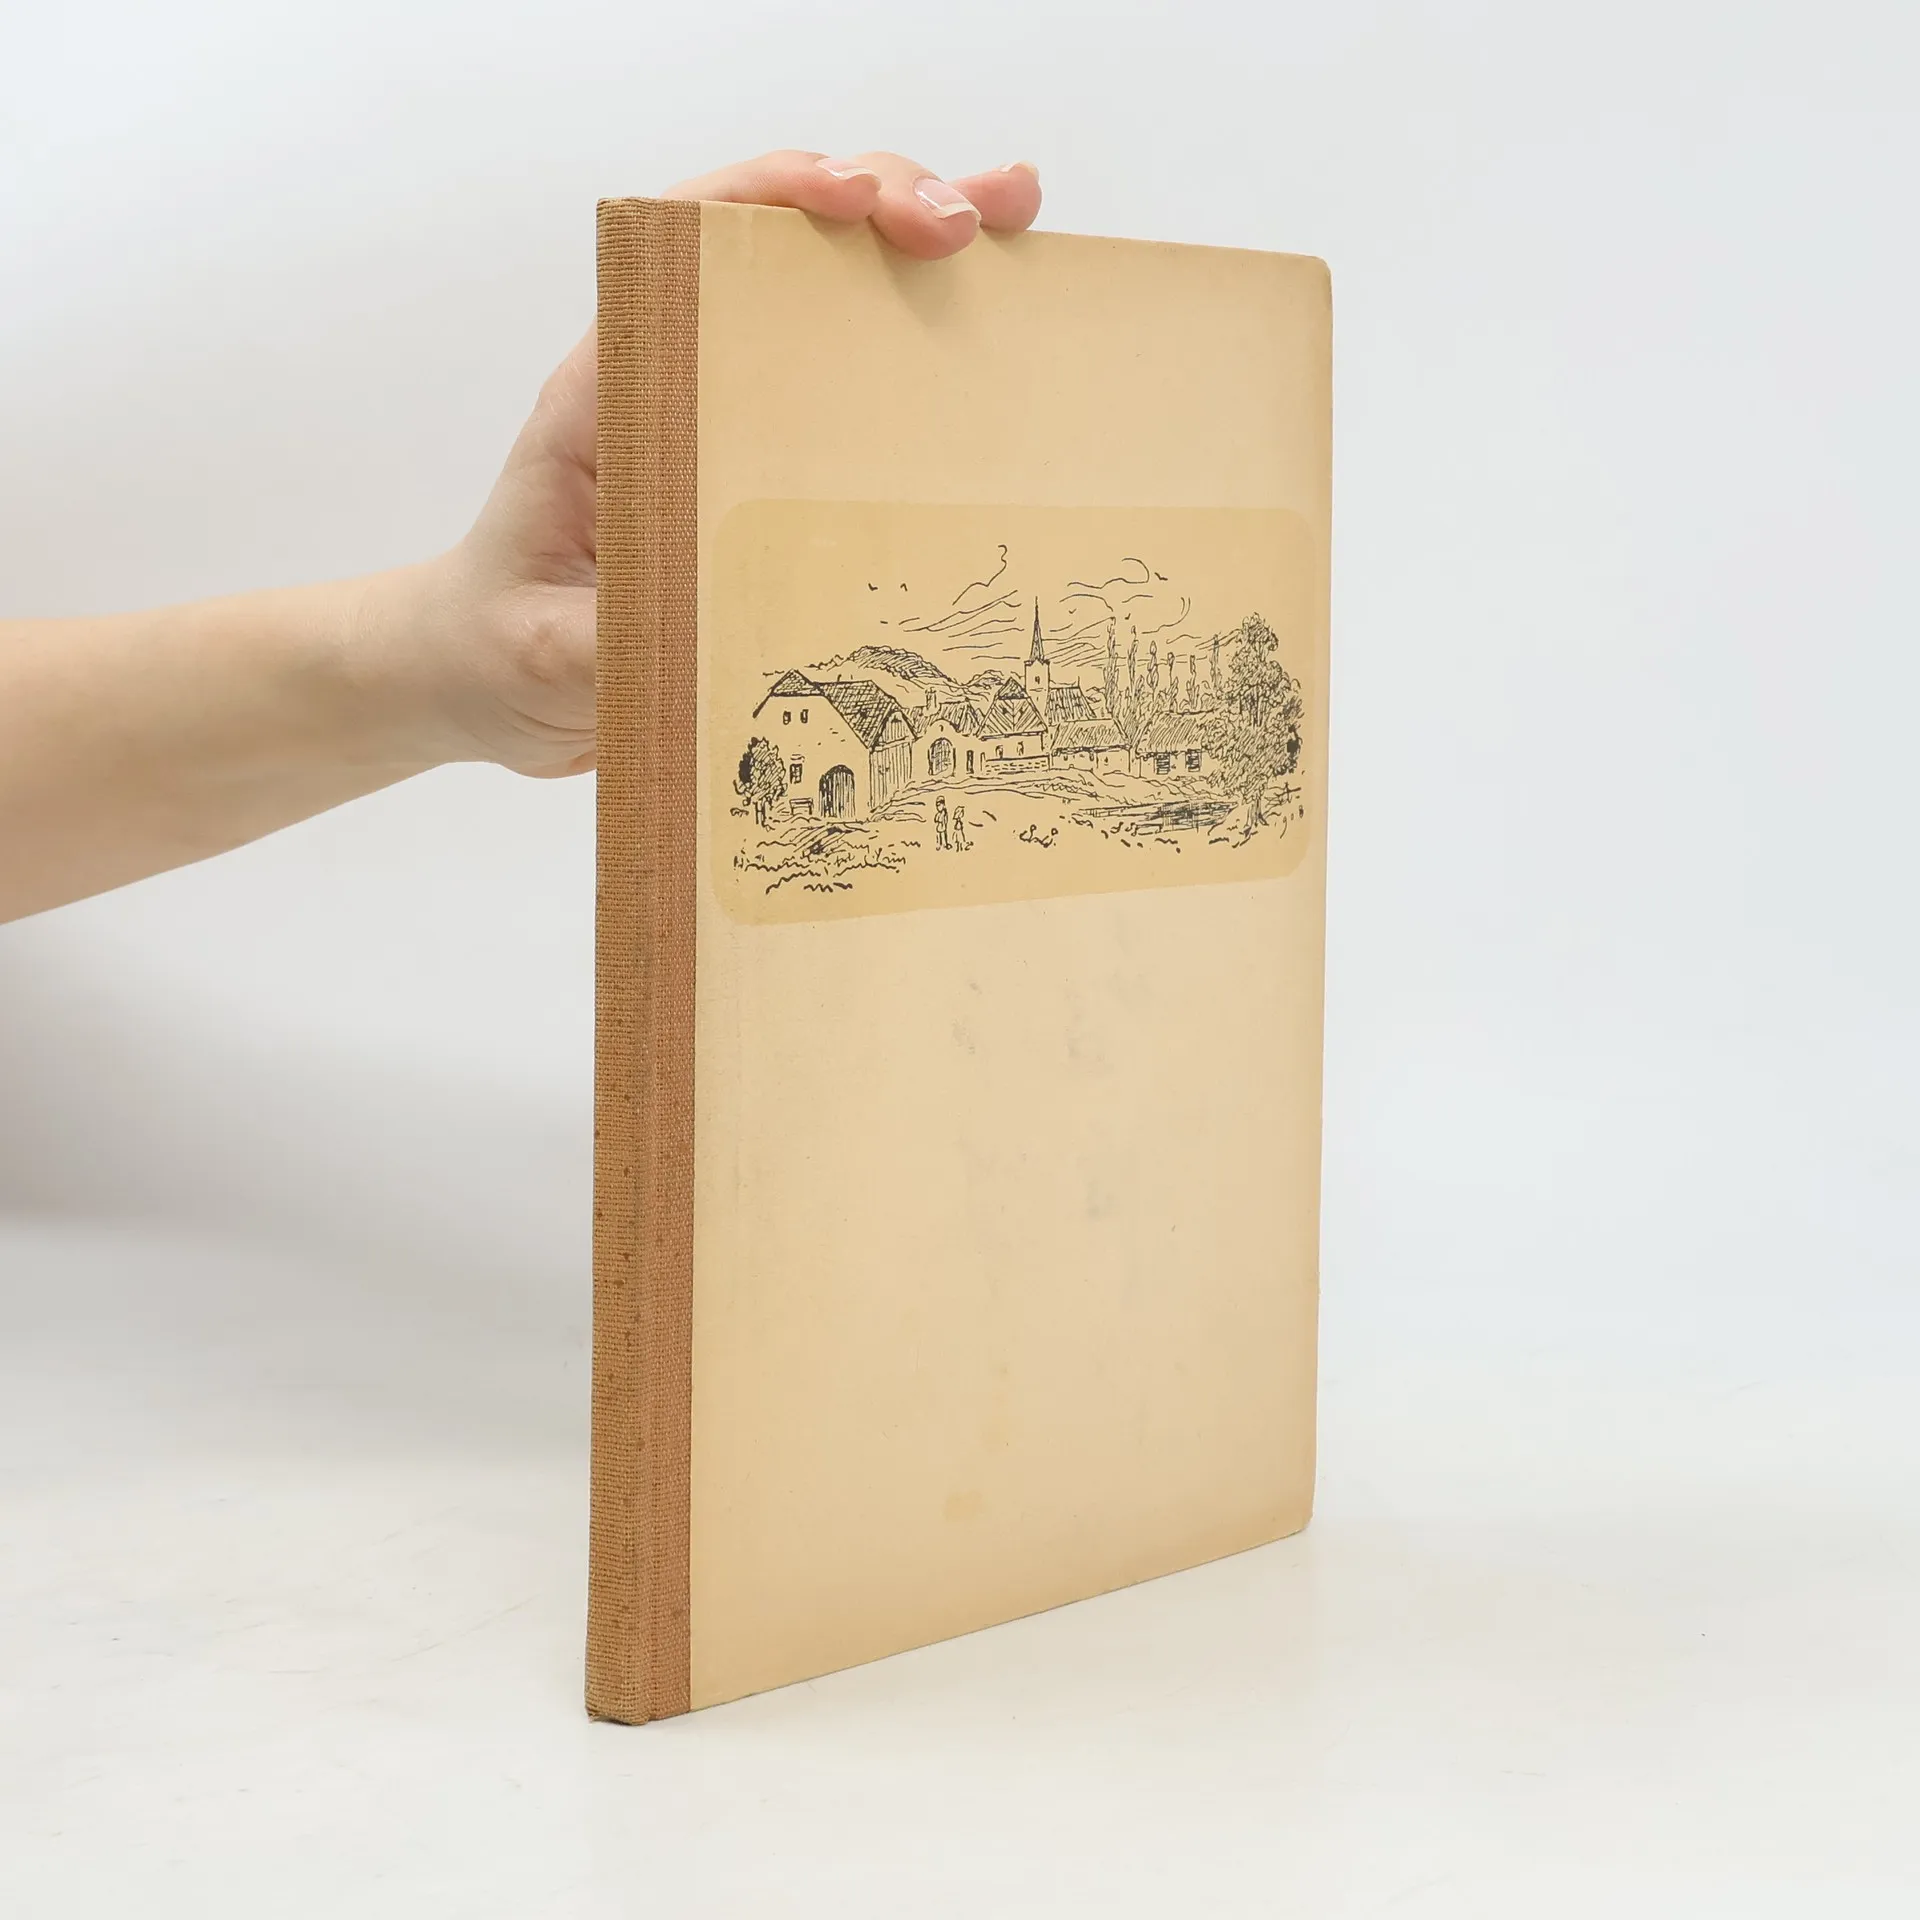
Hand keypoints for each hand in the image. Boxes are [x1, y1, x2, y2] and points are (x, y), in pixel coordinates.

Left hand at [420, 150, 1043, 777]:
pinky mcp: (763, 465)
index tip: (859, 206)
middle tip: (978, 222)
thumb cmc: (497, 645)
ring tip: (1020, 231)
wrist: (483, 679)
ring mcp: (726, 414)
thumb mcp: (544, 652)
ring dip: (921, 252)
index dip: (774, 199)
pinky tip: (998, 341)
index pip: (687, 244)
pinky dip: (924, 350)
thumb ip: (612, 639)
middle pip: (777, 244)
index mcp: (611, 392)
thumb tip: (711, 630)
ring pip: (827, 298)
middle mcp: (673, 377)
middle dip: (881, 203)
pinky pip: (850, 389)